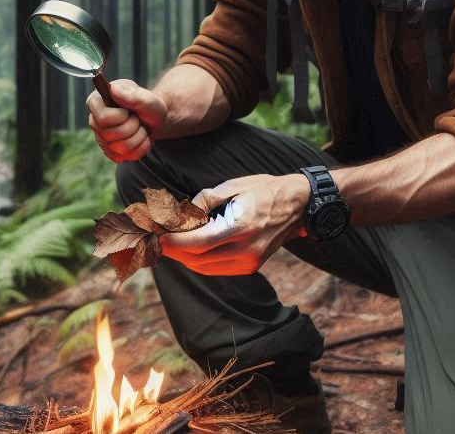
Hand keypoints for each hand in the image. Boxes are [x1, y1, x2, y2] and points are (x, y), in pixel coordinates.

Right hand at [86, 79, 166, 161]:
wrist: (153, 119)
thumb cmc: (148, 105)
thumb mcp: (146, 98)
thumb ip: (132, 95)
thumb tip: (114, 89)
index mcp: (97, 102)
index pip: (102, 118)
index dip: (120, 117)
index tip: (129, 111)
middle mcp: (94, 121)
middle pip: (110, 135)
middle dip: (133, 127)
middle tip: (137, 118)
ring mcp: (101, 139)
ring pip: (121, 148)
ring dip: (139, 137)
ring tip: (140, 127)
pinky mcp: (110, 153)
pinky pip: (126, 157)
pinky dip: (140, 148)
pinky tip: (140, 138)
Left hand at [159, 174, 310, 275]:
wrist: (299, 207)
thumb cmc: (266, 191)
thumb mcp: (233, 186)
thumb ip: (204, 201)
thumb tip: (181, 213)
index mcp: (241, 226)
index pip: (198, 242)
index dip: (173, 242)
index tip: (156, 236)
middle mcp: (245, 250)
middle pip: (197, 258)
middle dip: (173, 250)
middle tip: (155, 239)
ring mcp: (249, 262)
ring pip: (203, 267)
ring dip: (182, 257)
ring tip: (168, 243)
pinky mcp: (250, 267)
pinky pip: (215, 269)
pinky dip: (197, 261)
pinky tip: (188, 249)